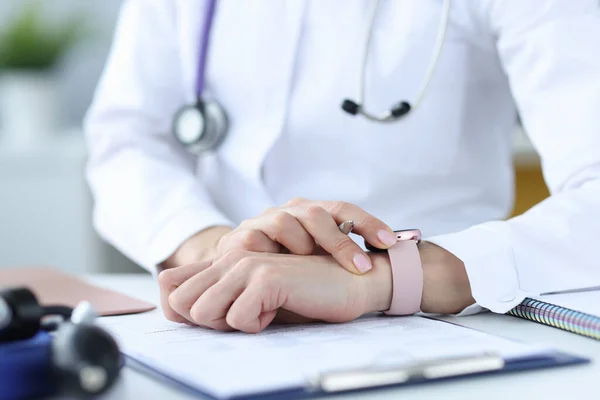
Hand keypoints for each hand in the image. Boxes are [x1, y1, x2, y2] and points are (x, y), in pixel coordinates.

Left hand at [162, 250, 393, 332]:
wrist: (350, 282)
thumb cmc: (305, 294)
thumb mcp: (254, 298)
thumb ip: (217, 298)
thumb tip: (174, 307)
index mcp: (224, 262)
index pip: (171, 290)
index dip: (186, 315)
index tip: (221, 317)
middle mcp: (230, 258)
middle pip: (181, 305)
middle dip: (212, 322)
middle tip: (247, 313)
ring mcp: (246, 265)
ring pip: (203, 313)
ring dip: (236, 322)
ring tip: (265, 308)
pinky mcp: (265, 277)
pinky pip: (238, 319)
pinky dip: (260, 323)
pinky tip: (281, 306)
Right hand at [217, 198, 397, 273]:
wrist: (238, 268)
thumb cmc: (286, 267)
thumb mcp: (317, 261)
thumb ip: (341, 259)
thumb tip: (384, 268)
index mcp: (313, 212)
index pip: (343, 210)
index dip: (367, 223)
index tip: (389, 243)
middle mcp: (290, 211)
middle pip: (317, 213)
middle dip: (340, 242)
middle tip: (361, 268)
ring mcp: (264, 221)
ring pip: (285, 220)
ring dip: (302, 245)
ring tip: (312, 266)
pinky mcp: (241, 236)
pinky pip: (256, 237)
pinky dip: (270, 251)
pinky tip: (279, 267)